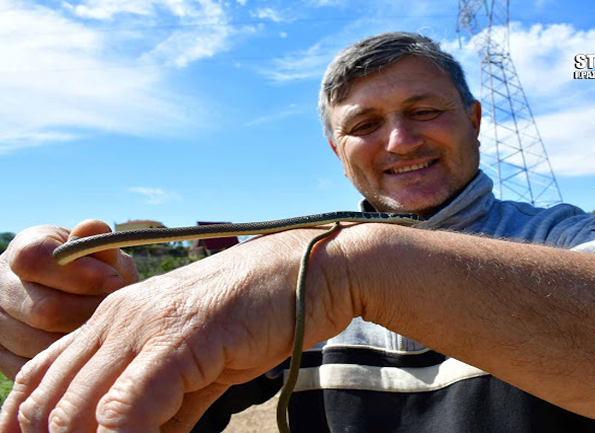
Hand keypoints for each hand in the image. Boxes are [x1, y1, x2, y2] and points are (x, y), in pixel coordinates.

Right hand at [0, 220, 138, 378]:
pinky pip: (30, 366)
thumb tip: (91, 228)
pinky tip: (82, 347)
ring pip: (36, 341)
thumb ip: (99, 245)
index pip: (34, 259)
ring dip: (77, 341)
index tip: (114, 281)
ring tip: (101, 330)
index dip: (77, 273)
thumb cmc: (100, 272)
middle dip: (87, 314)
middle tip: (114, 314)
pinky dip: (62, 361)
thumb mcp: (104, 255)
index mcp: (25, 248)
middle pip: (41, 308)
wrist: (89, 300)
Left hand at [0, 226, 352, 431]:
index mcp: (116, 318)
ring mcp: (146, 326)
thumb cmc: (260, 315)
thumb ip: (164, 409)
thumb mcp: (198, 367)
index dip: (27, 425)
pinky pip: (124, 411)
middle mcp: (118, 317)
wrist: (313, 274)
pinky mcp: (179, 339)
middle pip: (49, 402)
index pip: (41, 378)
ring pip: (76, 411)